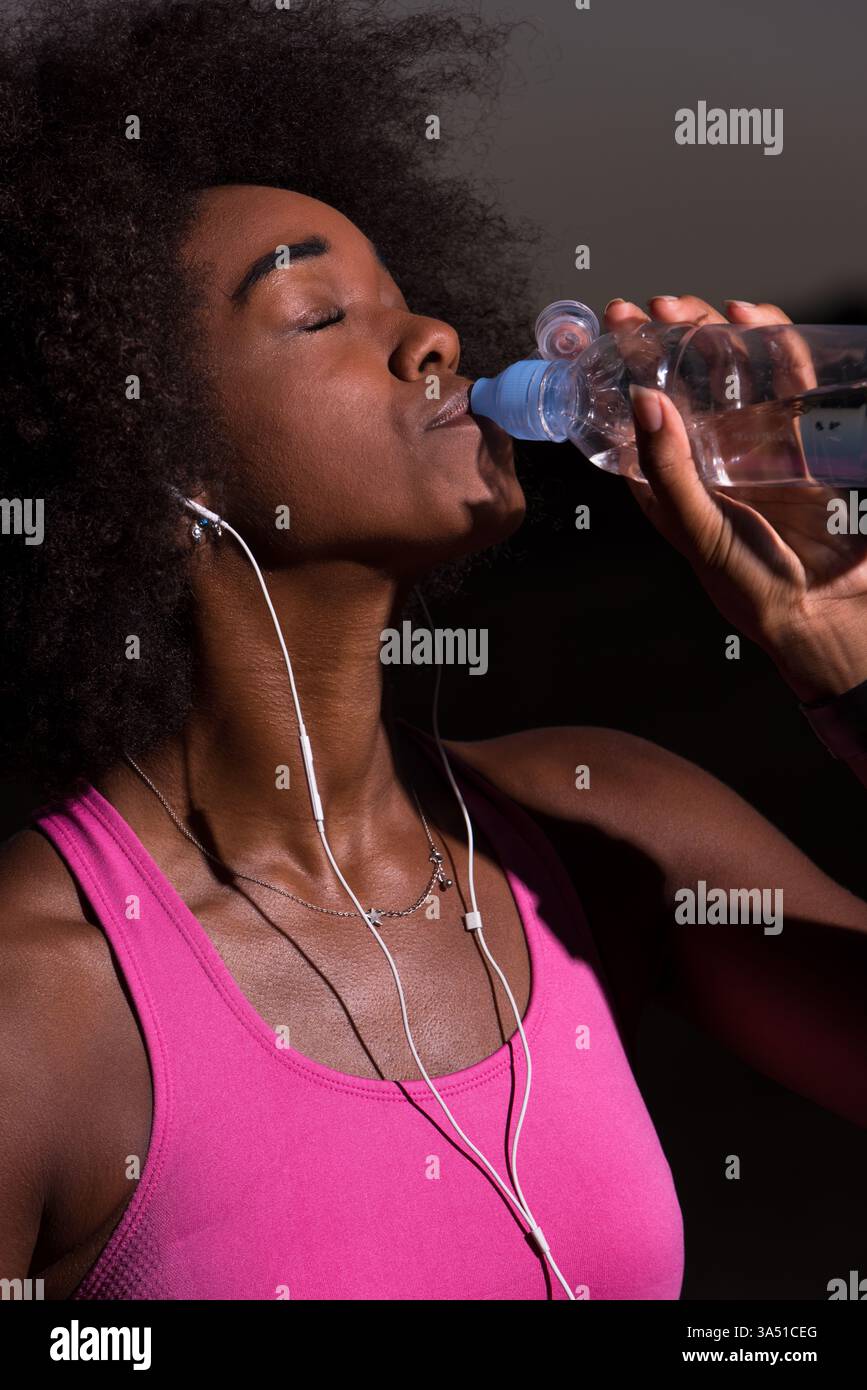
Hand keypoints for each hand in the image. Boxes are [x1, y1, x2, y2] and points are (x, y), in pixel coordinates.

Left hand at [605, 294, 866, 703]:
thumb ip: (668, 469)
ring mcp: (755, 443)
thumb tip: (643, 400)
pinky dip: (774, 344)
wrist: (828, 612)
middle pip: (681, 382)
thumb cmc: (754, 586)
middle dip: (665, 340)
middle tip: (651, 310)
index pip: (635, 413)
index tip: (610, 326)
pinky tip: (755, 319)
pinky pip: (787, 380)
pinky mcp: (802, 439)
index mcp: (668, 481)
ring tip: (695, 309)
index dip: (620, 368)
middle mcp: (708, 455)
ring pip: (732, 373)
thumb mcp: (699, 528)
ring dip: (713, 334)